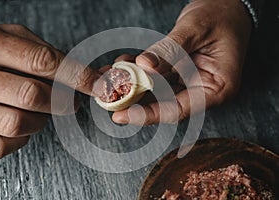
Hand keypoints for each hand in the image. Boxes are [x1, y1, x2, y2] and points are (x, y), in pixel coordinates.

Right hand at [0, 20, 99, 158]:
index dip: (76, 76)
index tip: (98, 85)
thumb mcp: (7, 36)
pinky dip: (20, 138)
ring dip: (41, 120)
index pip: (41, 61)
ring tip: (41, 111)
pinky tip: (20, 124)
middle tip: (71, 101)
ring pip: (16, 124)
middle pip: (30, 95)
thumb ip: (42, 51)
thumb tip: (82, 72)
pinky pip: (0, 146)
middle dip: (61, 101)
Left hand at [112, 0, 251, 124]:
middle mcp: (203, 90)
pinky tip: (123, 65)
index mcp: (217, 88)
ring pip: (157, 93)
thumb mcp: (195, 29)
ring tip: (111, 78)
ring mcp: (190, 82)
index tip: (124, 115)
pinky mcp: (179, 74)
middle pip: (164, 105)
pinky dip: (139, 72)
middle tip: (110, 97)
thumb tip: (144, 66)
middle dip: (135, 101)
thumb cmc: (220, 15)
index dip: (149, 114)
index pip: (179, 109)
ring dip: (133, 86)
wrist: (226, 6)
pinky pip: (156, 78)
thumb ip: (170, 50)